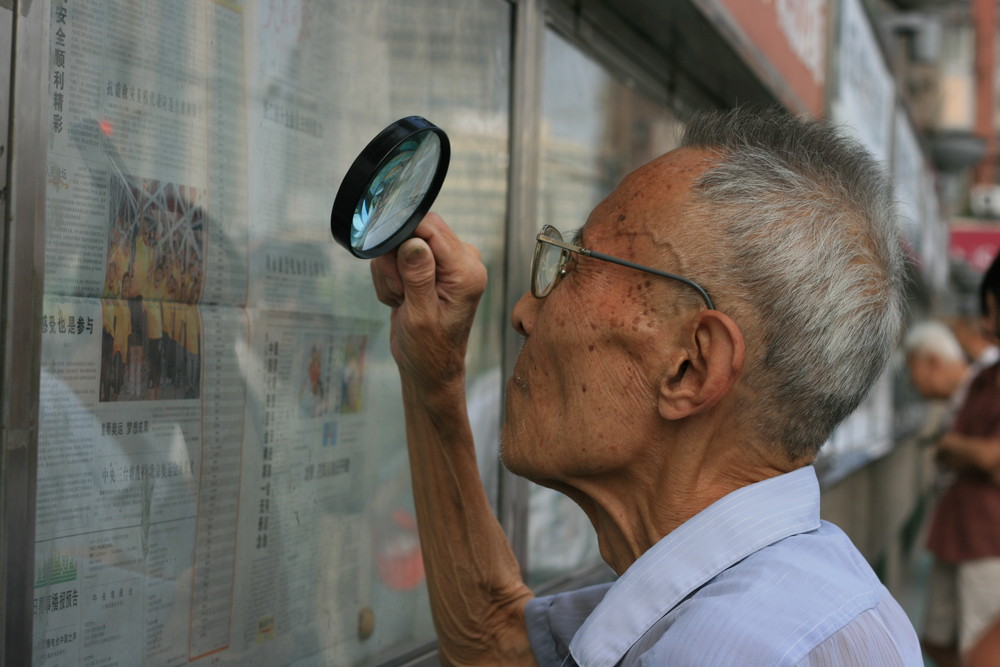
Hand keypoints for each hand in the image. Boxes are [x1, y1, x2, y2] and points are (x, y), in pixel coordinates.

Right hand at [371, 213, 486, 393]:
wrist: (428, 369)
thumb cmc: (429, 350)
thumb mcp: (421, 315)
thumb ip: (418, 276)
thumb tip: (413, 242)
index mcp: (467, 269)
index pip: (431, 227)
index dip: (404, 240)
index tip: (396, 269)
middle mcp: (461, 261)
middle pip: (414, 231)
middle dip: (396, 261)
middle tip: (401, 293)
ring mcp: (446, 264)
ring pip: (400, 245)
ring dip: (391, 274)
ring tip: (402, 300)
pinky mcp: (430, 269)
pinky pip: (398, 258)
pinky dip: (391, 279)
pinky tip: (401, 300)